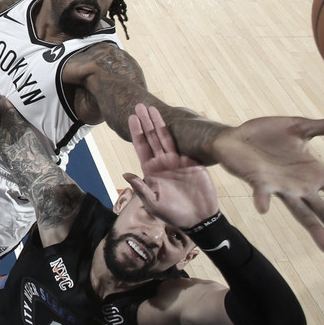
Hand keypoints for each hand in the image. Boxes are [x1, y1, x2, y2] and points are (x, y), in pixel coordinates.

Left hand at [122, 104, 217, 228]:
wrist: (198, 219)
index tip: (131, 117)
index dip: (136, 132)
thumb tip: (125, 175)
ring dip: (159, 122)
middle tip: (139, 105)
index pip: (141, 147)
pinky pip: (184, 144)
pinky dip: (180, 133)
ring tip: (152, 108)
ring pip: (166, 138)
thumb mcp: (153, 203)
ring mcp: (177, 161)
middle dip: (145, 122)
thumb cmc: (173, 213)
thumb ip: (141, 188)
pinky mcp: (192, 162)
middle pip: (152, 137)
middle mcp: (162, 162)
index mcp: (151, 170)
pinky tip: (176, 120)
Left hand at [212, 116, 323, 265]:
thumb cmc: (268, 135)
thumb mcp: (303, 126)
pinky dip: (263, 200)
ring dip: (315, 231)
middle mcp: (302, 189)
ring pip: (303, 215)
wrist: (233, 136)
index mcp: (316, 176)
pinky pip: (262, 193)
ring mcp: (281, 189)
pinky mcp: (258, 182)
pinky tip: (263, 208)